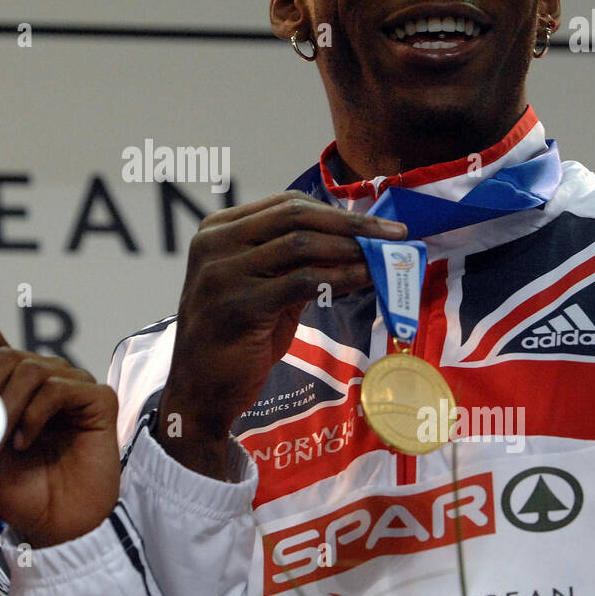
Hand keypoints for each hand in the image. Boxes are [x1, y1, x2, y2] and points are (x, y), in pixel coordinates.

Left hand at [0, 326, 119, 548]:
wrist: (54, 525)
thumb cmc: (19, 488)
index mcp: (15, 381)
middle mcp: (46, 376)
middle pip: (9, 354)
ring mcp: (74, 385)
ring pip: (32, 368)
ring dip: (7, 404)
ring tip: (1, 439)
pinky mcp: (99, 399)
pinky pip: (59, 388)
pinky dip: (35, 414)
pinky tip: (25, 441)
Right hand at [160, 191, 405, 477]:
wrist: (200, 392)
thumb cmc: (235, 338)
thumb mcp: (263, 288)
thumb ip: (296, 262)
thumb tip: (357, 242)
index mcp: (216, 229)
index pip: (286, 204)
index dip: (336, 210)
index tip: (375, 221)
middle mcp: (214, 244)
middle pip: (295, 216)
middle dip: (352, 223)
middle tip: (394, 234)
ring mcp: (223, 274)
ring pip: (302, 244)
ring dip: (351, 249)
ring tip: (384, 259)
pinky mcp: (239, 305)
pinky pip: (302, 281)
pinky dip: (341, 277)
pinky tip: (365, 280)